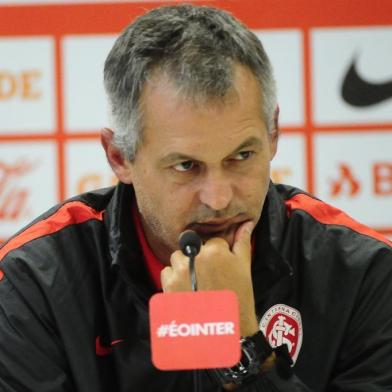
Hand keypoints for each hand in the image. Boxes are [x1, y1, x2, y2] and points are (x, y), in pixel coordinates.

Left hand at [161, 221, 258, 336]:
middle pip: (192, 247)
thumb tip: (247, 222)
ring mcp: (180, 271)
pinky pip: (167, 272)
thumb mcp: (244, 266)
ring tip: (197, 282)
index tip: (221, 267)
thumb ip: (242, 241)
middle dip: (199, 256)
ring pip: (177, 257)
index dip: (218, 253)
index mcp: (214, 250)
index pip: (213, 241)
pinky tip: (187, 289)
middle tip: (208, 275)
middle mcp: (194, 257)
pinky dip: (174, 278)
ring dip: (185, 265)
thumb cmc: (238, 296)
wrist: (226, 329)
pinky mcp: (168, 285)